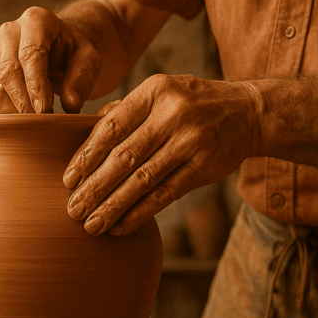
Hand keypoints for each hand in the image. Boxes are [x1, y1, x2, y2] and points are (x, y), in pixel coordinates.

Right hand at [0, 6, 102, 113]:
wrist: (62, 49)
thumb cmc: (76, 52)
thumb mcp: (89, 60)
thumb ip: (81, 80)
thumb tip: (69, 106)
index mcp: (37, 20)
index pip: (31, 54)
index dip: (36, 84)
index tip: (44, 110)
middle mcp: (11, 31)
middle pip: (9, 69)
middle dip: (23, 100)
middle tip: (40, 123)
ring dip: (15, 108)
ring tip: (36, 124)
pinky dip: (8, 111)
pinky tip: (26, 121)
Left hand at [63, 74, 260, 234]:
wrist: (249, 112)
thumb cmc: (192, 103)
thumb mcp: (161, 93)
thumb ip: (126, 111)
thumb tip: (87, 137)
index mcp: (154, 91)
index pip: (112, 127)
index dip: (87, 156)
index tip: (68, 179)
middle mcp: (173, 114)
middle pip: (124, 157)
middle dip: (94, 187)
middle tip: (73, 209)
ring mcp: (191, 141)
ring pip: (143, 180)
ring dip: (113, 206)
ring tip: (91, 225)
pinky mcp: (205, 166)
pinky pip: (166, 194)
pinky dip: (140, 212)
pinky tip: (120, 225)